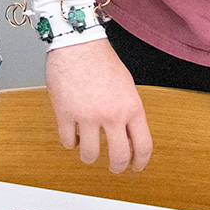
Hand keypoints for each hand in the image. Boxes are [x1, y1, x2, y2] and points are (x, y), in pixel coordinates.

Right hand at [45, 38, 152, 171]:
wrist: (78, 42)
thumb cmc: (102, 59)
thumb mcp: (126, 85)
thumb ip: (128, 110)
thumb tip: (129, 135)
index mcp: (131, 106)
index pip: (143, 146)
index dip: (140, 162)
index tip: (135, 167)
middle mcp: (112, 114)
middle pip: (119, 157)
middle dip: (117, 167)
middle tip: (113, 167)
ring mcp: (88, 116)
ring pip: (90, 155)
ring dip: (89, 155)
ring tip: (88, 147)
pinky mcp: (66, 114)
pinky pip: (68, 142)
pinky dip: (70, 141)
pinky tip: (73, 132)